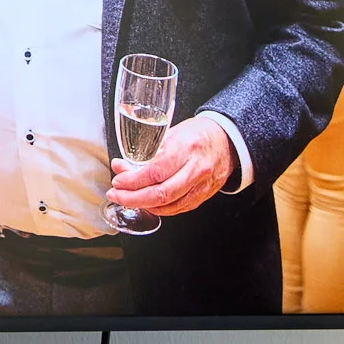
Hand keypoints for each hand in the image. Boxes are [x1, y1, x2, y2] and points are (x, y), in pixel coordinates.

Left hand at [106, 116, 234, 217]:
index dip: (132, 181)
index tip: (118, 181)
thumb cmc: (198, 134)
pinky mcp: (203, 196)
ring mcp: (202, 186)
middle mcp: (196, 169)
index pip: (155, 171)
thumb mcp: (171, 134)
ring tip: (127, 199)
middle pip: (160, 194)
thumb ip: (146, 152)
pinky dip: (159, 209)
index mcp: (186, 148)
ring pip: (168, 206)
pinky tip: (147, 204)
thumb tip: (120, 166)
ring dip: (144, 206)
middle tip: (116, 195)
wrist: (227, 142)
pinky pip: (178, 209)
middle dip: (132, 198)